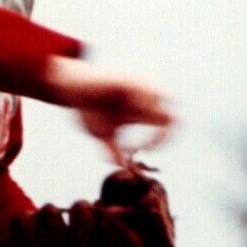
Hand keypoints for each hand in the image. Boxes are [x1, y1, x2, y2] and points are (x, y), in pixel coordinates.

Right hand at [44, 57, 173, 165]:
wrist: (71, 87)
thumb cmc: (88, 108)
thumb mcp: (102, 136)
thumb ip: (114, 151)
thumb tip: (124, 167)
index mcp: (144, 113)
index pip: (169, 127)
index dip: (162, 142)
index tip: (143, 151)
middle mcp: (147, 100)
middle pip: (176, 116)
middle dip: (165, 135)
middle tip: (147, 146)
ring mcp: (141, 87)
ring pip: (169, 99)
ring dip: (153, 116)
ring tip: (133, 125)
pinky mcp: (131, 79)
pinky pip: (148, 92)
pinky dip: (140, 106)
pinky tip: (124, 114)